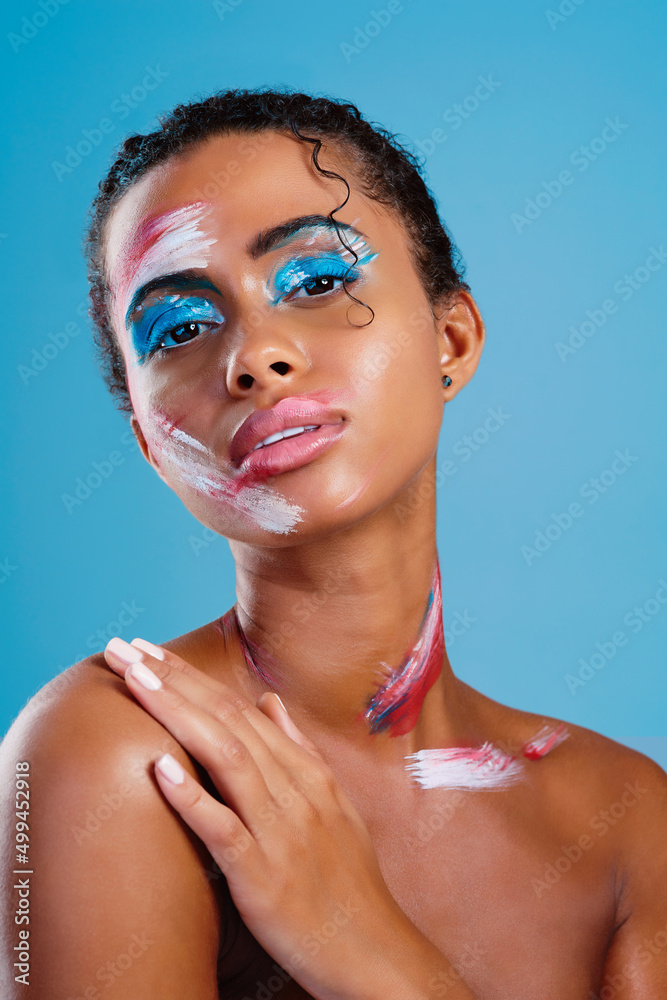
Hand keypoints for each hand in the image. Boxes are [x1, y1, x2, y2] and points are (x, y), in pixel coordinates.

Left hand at [103, 636, 413, 999]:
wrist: (374, 951)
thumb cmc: (348, 880)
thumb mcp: (334, 804)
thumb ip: (299, 750)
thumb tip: (270, 702)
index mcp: (306, 773)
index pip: (239, 710)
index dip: (191, 678)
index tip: (150, 650)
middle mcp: (294, 791)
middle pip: (227, 721)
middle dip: (173, 681)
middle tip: (126, 649)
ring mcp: (280, 832)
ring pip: (226, 759)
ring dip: (176, 715)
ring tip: (135, 682)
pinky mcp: (264, 878)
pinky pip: (225, 831)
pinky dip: (193, 797)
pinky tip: (160, 768)